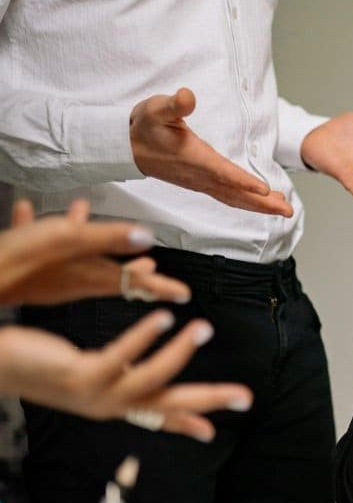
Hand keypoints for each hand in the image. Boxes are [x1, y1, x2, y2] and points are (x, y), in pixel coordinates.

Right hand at [0, 199, 189, 305]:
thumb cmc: (20, 258)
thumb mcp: (70, 239)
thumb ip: (108, 238)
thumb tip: (145, 236)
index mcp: (91, 276)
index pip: (137, 284)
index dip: (162, 288)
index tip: (183, 293)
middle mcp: (74, 281)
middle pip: (113, 274)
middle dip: (132, 267)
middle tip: (151, 265)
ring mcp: (51, 277)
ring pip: (79, 258)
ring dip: (92, 242)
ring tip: (102, 227)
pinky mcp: (28, 270)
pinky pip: (43, 247)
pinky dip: (46, 229)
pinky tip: (31, 209)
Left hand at [0, 311, 252, 441]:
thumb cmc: (28, 357)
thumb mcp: (84, 361)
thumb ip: (121, 350)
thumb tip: (158, 318)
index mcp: (108, 400)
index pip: (156, 414)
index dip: (185, 422)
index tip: (211, 431)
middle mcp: (105, 403)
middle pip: (167, 405)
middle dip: (208, 401)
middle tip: (243, 396)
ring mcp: (93, 393)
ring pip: (150, 381)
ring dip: (181, 354)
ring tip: (203, 328)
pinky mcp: (78, 377)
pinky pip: (119, 360)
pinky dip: (145, 339)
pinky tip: (164, 318)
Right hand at [130, 88, 292, 216]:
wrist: (126, 147)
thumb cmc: (145, 126)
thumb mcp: (157, 109)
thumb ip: (174, 105)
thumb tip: (187, 96)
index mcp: (194, 158)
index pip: (222, 172)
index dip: (242, 181)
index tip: (263, 189)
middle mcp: (200, 175)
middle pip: (235, 193)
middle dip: (262, 203)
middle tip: (287, 210)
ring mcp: (200, 182)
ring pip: (233, 198)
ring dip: (259, 206)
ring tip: (283, 208)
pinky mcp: (201, 184)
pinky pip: (228, 197)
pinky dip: (246, 202)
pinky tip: (261, 202)